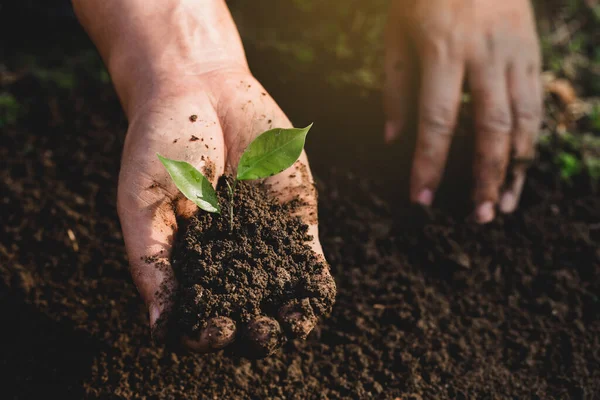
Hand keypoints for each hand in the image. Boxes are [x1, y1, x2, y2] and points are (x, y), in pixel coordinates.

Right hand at [117, 68, 334, 350]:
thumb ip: (151, 262)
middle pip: (243, 313)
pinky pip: (308, 262)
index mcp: (187, 264)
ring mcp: (262, 242)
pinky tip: (315, 299)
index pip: (197, 316)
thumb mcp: (143, 203)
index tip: (214, 330)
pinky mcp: (294, 221)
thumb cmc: (159, 143)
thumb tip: (160, 329)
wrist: (199, 88)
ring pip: (279, 295)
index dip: (205, 334)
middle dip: (252, 332)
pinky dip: (314, 284)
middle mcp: (226, 261)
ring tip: (290, 326)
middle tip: (258, 332)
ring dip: (288, 318)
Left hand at [384, 0, 541, 221]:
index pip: (437, 122)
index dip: (429, 165)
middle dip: (486, 178)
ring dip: (516, 168)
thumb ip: (395, 89)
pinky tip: (521, 167)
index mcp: (444, 50)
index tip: (420, 200)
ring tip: (506, 205)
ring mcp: (515, 53)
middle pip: (491, 129)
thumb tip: (393, 141)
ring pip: (523, 121)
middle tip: (480, 218)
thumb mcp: (397, 34)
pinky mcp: (533, 52)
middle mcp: (485, 55)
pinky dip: (530, 141)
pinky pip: (536, 104)